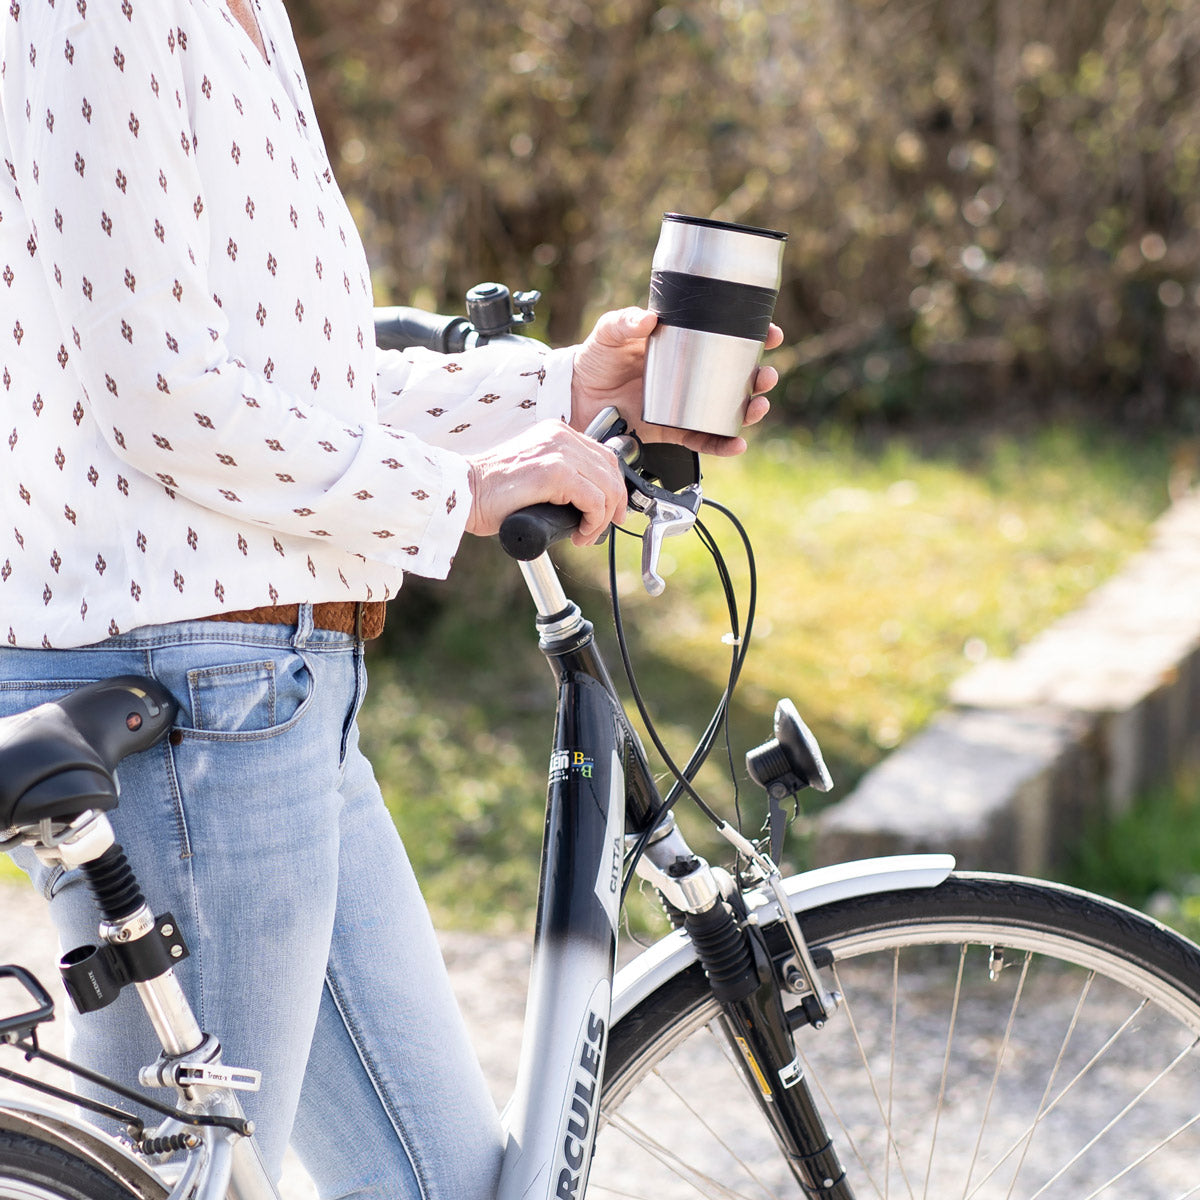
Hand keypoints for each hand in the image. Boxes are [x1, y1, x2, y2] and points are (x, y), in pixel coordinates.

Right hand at [464, 420, 627, 546]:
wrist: (463, 492)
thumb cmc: (491, 491)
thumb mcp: (533, 473)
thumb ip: (559, 476)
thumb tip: (587, 501)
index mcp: (556, 432)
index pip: (603, 456)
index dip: (613, 486)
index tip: (611, 510)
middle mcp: (561, 436)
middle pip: (611, 470)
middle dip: (614, 504)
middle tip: (600, 529)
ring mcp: (559, 452)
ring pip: (607, 488)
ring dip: (601, 519)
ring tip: (584, 536)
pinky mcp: (555, 473)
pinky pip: (594, 501)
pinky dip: (593, 522)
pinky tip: (579, 534)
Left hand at [569, 307, 781, 455]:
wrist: (576, 396)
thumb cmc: (596, 359)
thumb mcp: (609, 332)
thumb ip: (625, 322)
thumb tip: (649, 319)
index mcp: (683, 346)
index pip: (726, 337)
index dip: (754, 335)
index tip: (771, 333)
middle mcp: (690, 377)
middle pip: (737, 377)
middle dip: (760, 377)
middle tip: (766, 376)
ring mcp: (684, 406)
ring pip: (728, 410)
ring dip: (750, 410)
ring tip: (757, 407)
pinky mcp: (672, 431)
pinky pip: (703, 440)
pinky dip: (722, 445)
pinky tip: (737, 443)